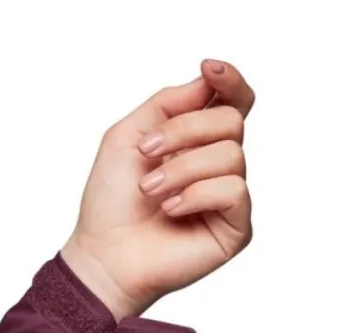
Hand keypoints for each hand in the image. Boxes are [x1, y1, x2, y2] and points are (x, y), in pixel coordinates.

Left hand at [61, 59, 255, 319]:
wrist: (105, 253)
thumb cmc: (111, 202)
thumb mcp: (128, 136)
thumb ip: (167, 104)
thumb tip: (208, 82)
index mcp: (197, 143)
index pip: (233, 103)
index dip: (230, 81)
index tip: (208, 69)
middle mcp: (218, 167)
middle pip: (231, 121)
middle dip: (184, 130)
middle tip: (147, 153)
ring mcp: (229, 198)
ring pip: (231, 155)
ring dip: (181, 169)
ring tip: (151, 191)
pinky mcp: (236, 228)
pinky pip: (234, 190)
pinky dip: (196, 194)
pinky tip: (170, 210)